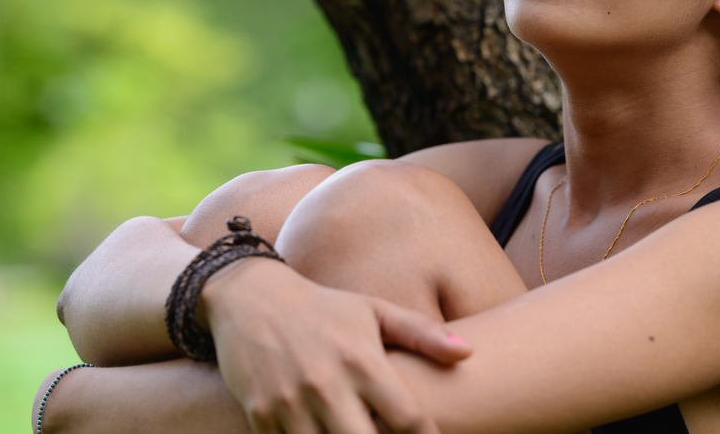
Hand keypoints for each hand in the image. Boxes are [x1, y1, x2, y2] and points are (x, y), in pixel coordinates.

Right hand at [200, 258, 470, 433]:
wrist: (250, 298)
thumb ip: (421, 333)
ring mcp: (291, 404)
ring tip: (359, 433)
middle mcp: (328, 385)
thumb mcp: (374, 310)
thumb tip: (469, 353)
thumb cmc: (325, 308)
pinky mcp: (261, 416)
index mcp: (362, 360)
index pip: (408, 417)